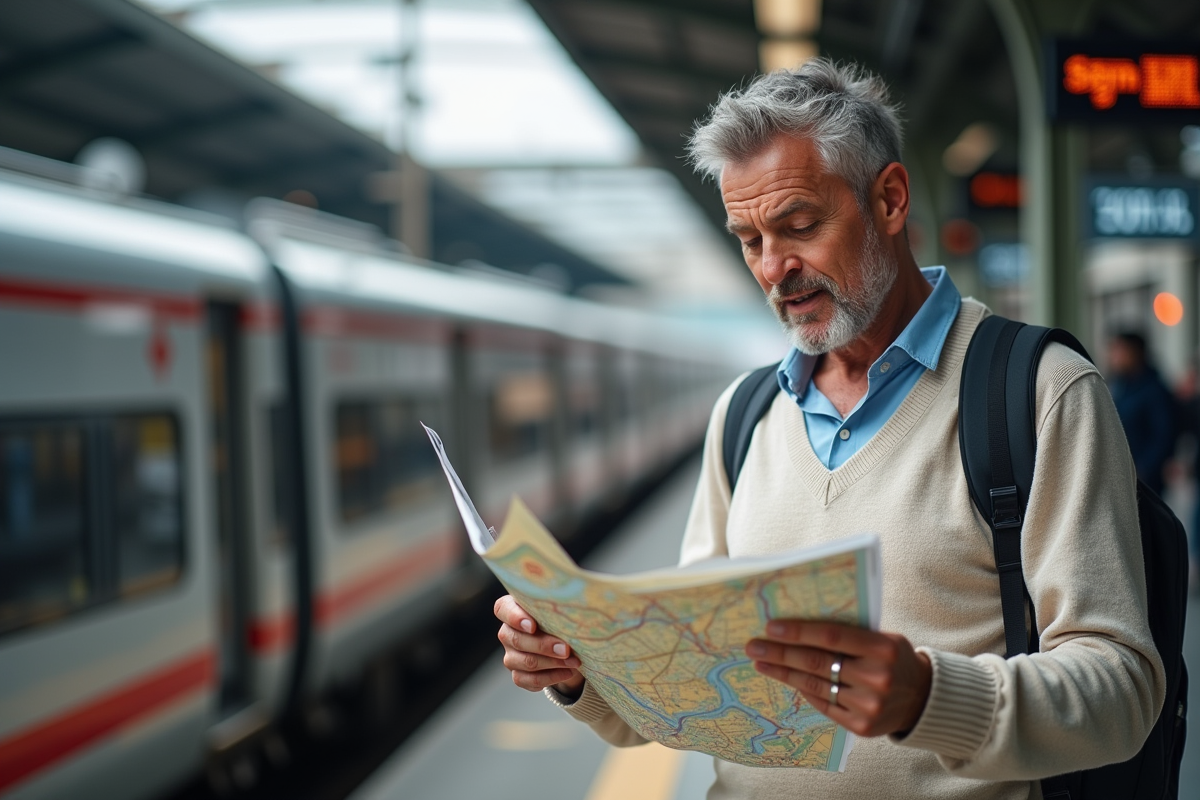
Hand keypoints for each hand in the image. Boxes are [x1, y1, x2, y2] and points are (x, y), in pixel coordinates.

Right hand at [494, 595, 584, 696]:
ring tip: (574, 661)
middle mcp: (507, 633)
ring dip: (552, 663)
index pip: (503, 609)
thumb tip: (575, 613)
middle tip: (566, 649)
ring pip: (525, 662)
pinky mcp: (519, 675)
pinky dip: (551, 677)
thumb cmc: (560, 619)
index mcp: (511, 609)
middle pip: (516, 640)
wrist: (566, 644)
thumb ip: (557, 607)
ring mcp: (511, 655)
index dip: (515, 618)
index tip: (532, 626)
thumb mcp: (559, 610)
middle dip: (543, 645)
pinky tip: (567, 672)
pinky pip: (529, 680)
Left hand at [746, 620, 931, 736]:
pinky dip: (803, 690)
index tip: (771, 627)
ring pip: (815, 685)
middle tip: (754, 647)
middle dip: (780, 653)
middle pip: (817, 662)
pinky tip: (787, 679)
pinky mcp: (861, 726)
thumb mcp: (882, 637)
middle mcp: (877, 677)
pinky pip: (823, 705)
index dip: (798, 631)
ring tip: (761, 663)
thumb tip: (800, 622)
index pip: (831, 636)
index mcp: (882, 647)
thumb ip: (850, 632)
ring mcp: (868, 705)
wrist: (922, 698)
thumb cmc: (894, 658)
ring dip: (784, 673)